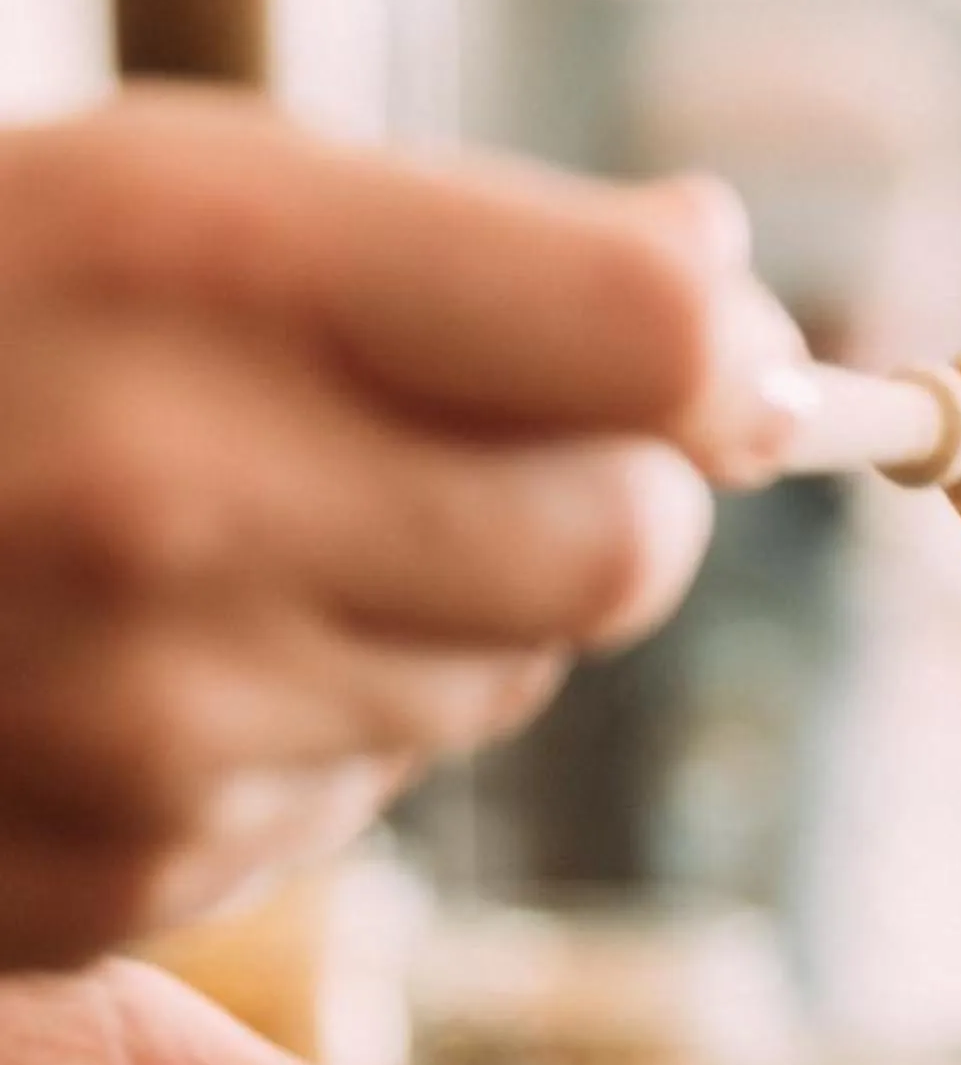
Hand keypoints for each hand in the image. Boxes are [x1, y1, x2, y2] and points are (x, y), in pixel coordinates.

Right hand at [0, 88, 808, 967]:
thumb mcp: (179, 188)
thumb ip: (470, 244)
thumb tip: (729, 288)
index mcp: (194, 262)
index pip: (641, 342)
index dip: (714, 361)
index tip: (710, 364)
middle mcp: (174, 506)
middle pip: (618, 549)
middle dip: (609, 503)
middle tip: (498, 451)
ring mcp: (149, 724)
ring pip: (500, 690)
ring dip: (448, 619)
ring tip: (251, 535)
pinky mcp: (128, 876)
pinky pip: (358, 797)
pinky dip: (315, 731)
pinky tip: (163, 656)